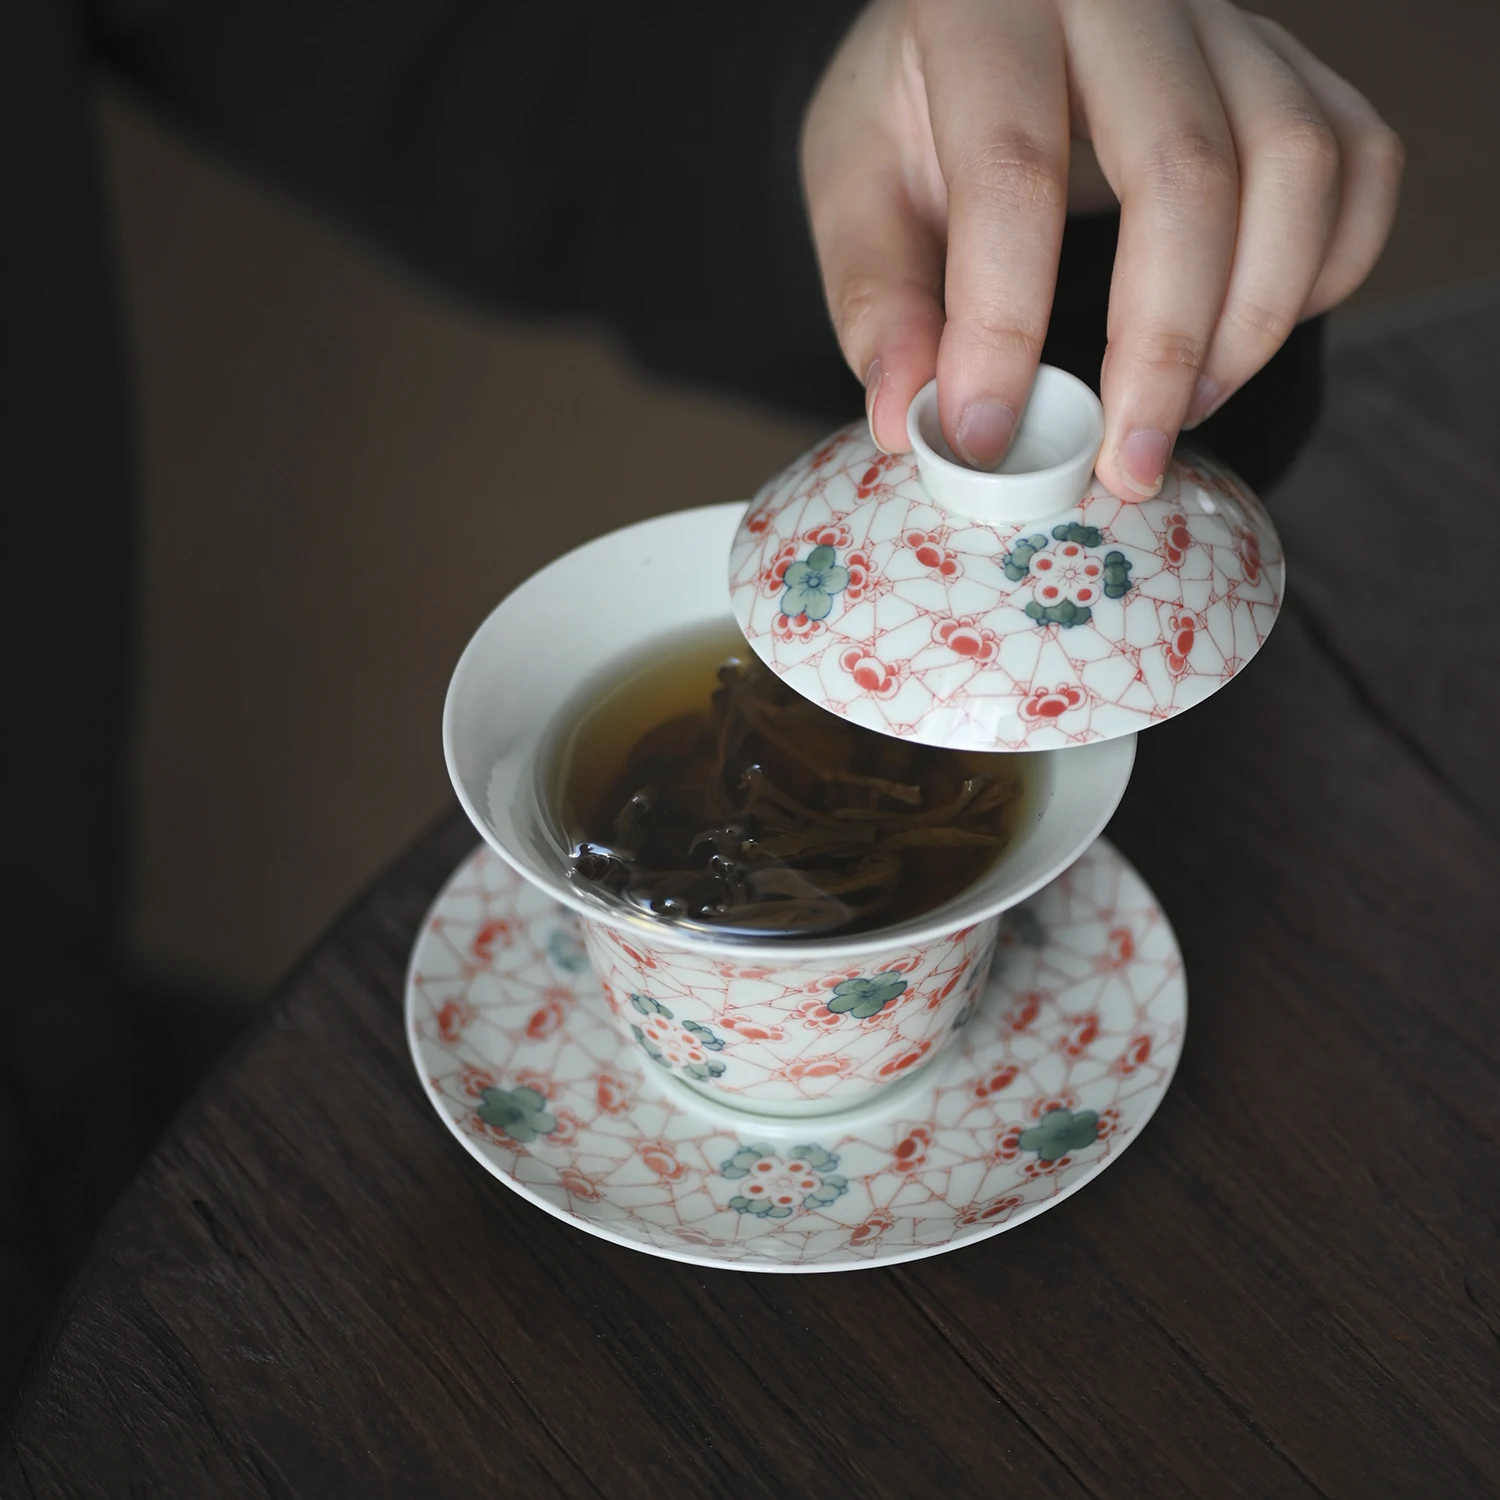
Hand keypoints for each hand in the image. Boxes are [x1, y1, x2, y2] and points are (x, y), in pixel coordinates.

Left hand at [801, 0, 1401, 496]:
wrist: (990, 36)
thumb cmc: (914, 118)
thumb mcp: (855, 189)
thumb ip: (877, 296)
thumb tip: (905, 419)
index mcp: (988, 5)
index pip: (1013, 168)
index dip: (1002, 322)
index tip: (985, 439)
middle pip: (1187, 170)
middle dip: (1160, 348)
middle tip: (1125, 464)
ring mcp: (1229, 23)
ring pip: (1297, 165)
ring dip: (1252, 322)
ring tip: (1182, 413)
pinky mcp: (1293, 67)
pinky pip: (1358, 164)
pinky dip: (1326, 271)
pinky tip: (1248, 339)